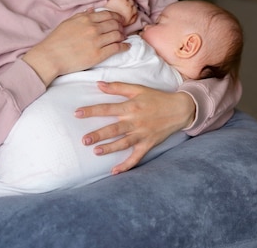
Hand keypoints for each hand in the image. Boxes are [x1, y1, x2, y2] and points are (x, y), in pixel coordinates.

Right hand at [23, 9, 128, 85]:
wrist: (50, 57)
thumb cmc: (56, 40)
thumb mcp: (68, 23)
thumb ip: (81, 15)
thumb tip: (92, 10)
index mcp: (86, 19)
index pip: (108, 14)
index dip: (117, 17)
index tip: (120, 20)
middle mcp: (93, 28)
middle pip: (115, 24)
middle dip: (121, 26)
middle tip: (122, 30)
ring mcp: (96, 41)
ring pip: (117, 35)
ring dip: (123, 36)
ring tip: (123, 38)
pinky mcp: (98, 55)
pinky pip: (116, 48)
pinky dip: (124, 46)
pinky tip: (126, 46)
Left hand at [74, 81, 195, 174]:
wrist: (179, 109)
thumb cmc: (157, 98)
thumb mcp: (138, 89)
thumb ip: (118, 87)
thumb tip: (98, 85)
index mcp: (131, 107)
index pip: (107, 109)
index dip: (91, 111)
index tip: (77, 113)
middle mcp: (135, 122)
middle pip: (113, 129)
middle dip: (98, 135)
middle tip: (84, 140)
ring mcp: (142, 135)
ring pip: (123, 143)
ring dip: (109, 148)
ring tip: (96, 151)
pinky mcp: (148, 144)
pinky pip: (136, 157)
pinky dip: (126, 166)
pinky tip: (114, 171)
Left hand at [105, 0, 137, 25]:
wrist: (109, 20)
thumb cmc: (118, 22)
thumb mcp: (129, 22)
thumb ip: (134, 18)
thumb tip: (136, 14)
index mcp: (132, 11)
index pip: (135, 7)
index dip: (132, 7)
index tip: (128, 9)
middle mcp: (128, 5)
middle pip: (131, 0)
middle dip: (129, 2)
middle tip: (124, 5)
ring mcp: (122, 0)